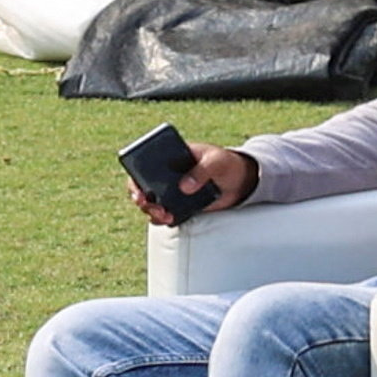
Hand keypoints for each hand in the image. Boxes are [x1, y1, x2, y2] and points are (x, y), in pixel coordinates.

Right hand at [145, 145, 261, 223]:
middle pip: (143, 186)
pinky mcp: (182, 207)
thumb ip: (201, 171)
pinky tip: (170, 220)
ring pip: (152, 204)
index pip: (144, 163)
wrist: (241, 180)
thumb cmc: (226, 163)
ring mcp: (173, 192)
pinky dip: (165, 219)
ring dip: (152, 211)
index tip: (138, 185)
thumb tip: (184, 187)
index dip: (135, 174)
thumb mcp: (216, 161)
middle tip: (146, 203)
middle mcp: (168, 176)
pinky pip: (167, 214)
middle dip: (140, 197)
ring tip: (164, 215)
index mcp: (171, 157)